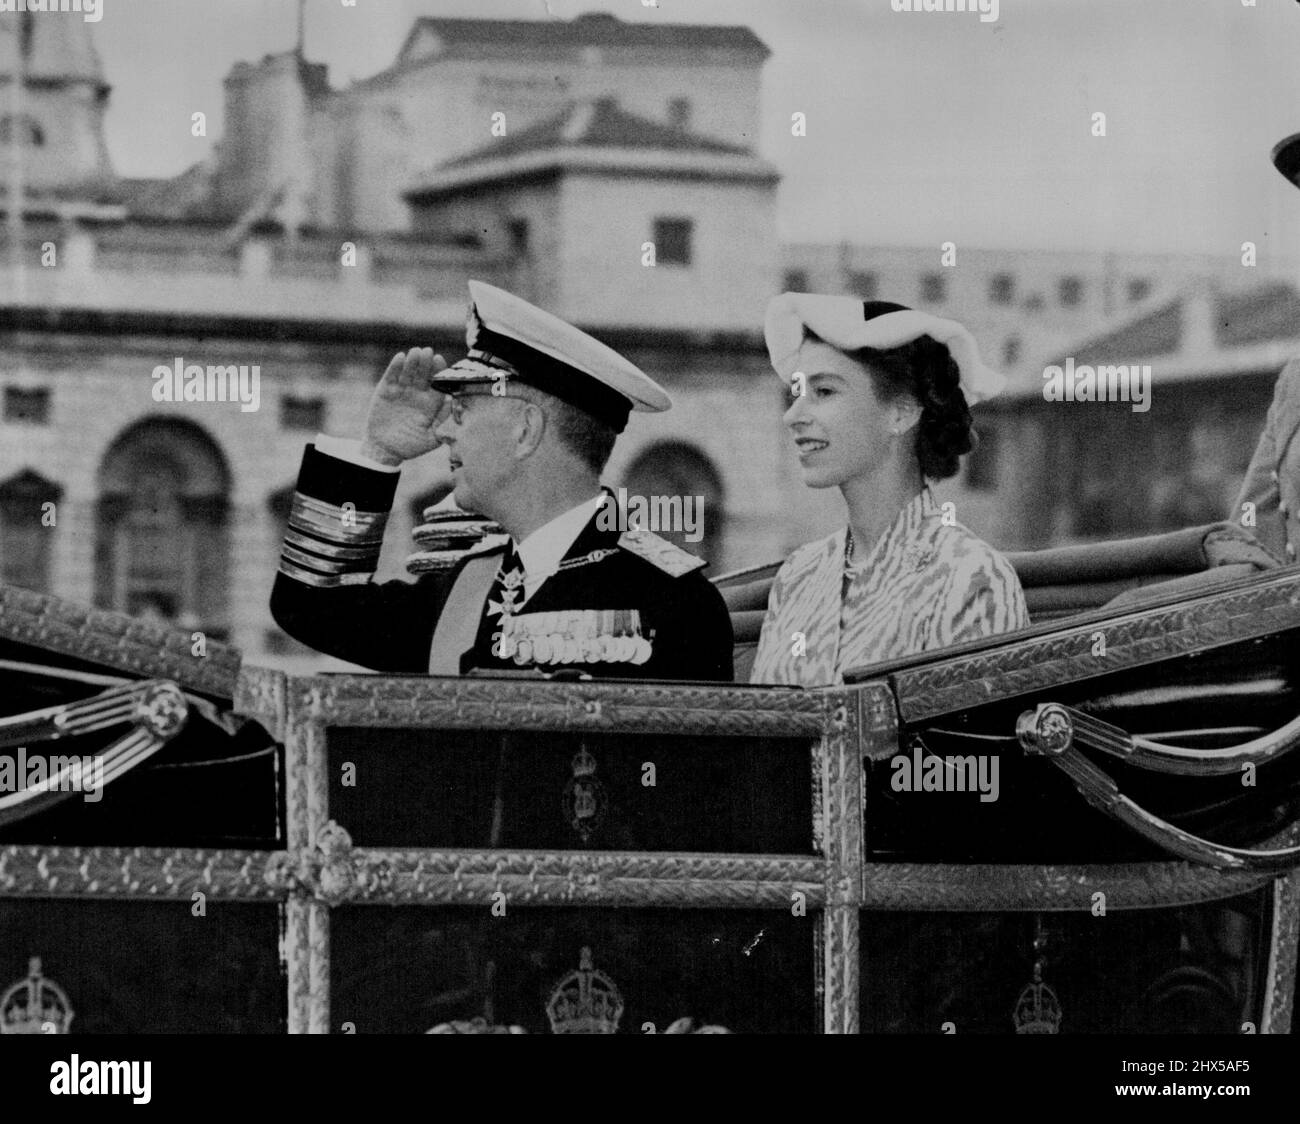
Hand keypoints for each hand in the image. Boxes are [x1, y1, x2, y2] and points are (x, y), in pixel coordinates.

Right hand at [360, 349, 449, 465]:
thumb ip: (442, 424)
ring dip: (412, 361)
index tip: (440, 361)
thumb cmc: (410, 446)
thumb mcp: (430, 439)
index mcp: (430, 403)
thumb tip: (453, 407)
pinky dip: (395, 366)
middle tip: (428, 352)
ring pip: (408, 372)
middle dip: (426, 363)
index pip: (436, 384)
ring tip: (416, 352)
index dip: (438, 372)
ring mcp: (401, 390)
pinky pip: (391, 375)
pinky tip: (400, 357)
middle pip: (423, 375)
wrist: (384, 449)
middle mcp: (417, 394)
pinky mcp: (386, 390)